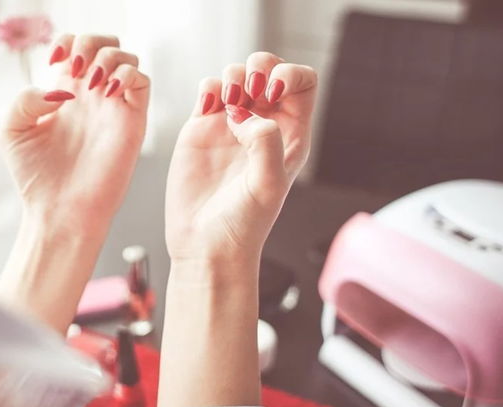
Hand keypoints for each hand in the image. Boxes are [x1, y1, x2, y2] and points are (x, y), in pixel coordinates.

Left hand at [0, 35, 147, 332]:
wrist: (60, 212)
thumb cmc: (36, 179)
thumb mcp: (13, 131)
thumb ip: (26, 99)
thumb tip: (62, 87)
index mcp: (65, 94)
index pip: (75, 46)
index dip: (68, 41)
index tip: (57, 61)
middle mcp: (92, 97)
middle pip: (105, 45)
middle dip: (92, 42)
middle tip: (78, 66)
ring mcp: (114, 108)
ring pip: (127, 58)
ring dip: (109, 58)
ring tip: (92, 83)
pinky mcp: (132, 122)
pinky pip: (143, 81)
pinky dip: (128, 75)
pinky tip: (107, 92)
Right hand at [166, 52, 316, 261]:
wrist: (205, 244)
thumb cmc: (243, 225)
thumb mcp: (268, 185)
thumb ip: (266, 142)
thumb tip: (243, 115)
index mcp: (290, 136)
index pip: (302, 84)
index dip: (290, 75)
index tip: (272, 91)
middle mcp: (262, 126)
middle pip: (269, 70)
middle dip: (259, 67)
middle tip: (248, 91)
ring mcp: (230, 126)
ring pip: (236, 75)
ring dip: (232, 76)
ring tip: (226, 105)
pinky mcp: (200, 129)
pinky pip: (207, 90)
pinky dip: (208, 87)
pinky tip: (208, 108)